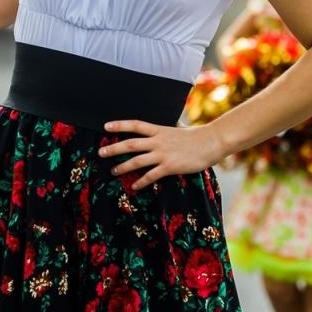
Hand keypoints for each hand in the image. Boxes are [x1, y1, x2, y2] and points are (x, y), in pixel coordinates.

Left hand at [99, 120, 226, 189]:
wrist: (210, 142)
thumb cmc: (196, 137)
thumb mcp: (178, 130)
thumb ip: (166, 133)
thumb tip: (159, 132)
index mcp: (159, 130)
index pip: (136, 125)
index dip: (120, 125)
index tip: (106, 126)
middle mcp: (158, 141)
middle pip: (131, 144)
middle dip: (114, 148)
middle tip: (101, 152)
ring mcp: (163, 154)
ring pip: (137, 160)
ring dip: (123, 167)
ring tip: (113, 172)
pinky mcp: (169, 166)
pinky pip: (151, 175)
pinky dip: (141, 181)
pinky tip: (135, 186)